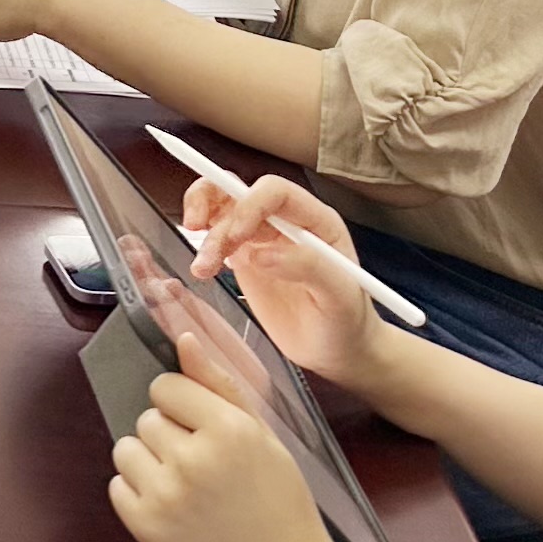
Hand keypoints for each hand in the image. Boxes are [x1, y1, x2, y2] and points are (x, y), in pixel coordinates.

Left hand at [106, 351, 357, 541]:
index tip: (204, 430)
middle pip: (147, 418)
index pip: (166, 387)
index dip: (184, 407)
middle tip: (205, 469)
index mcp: (229, 430)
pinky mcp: (147, 527)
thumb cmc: (279, 504)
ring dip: (149, 464)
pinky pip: (116, 487)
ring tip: (187, 488)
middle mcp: (195, 458)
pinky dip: (137, 496)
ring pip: (125, 449)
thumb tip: (184, 338)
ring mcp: (167, 495)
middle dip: (170, 438)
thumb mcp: (263, 436)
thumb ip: (219, 384)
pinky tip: (173, 509)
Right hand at [181, 171, 381, 387]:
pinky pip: (215, 238)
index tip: (235, 235)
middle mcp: (286, 222)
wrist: (336, 350)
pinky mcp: (244, 259)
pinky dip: (201, 248)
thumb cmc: (347, 322)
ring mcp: (262, 239)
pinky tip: (202, 270)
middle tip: (195, 228)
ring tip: (202, 269)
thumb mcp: (340, 297)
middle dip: (211, 204)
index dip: (249, 205)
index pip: (276, 192)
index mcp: (316, 221)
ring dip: (203, 231)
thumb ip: (309, 268)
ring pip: (220, 211)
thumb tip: (262, 254)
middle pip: (239, 191)